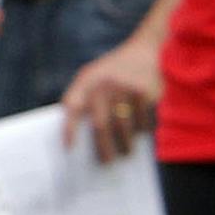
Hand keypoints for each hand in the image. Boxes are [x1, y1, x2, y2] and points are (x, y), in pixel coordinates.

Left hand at [62, 38, 161, 162]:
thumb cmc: (115, 70)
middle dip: (103, 147)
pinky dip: (142, 132)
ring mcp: (124, 89)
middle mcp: (103, 84)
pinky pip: (142, 123)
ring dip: (125, 145)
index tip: (69, 148)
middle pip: (101, 125)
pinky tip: (141, 135)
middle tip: (106, 162)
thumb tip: (83, 136)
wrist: (145, 51)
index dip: (69, 128)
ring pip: (124, 128)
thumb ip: (87, 98)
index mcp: (86, 80)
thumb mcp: (94, 77)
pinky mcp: (144, 94)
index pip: (73, 107)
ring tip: (126, 153)